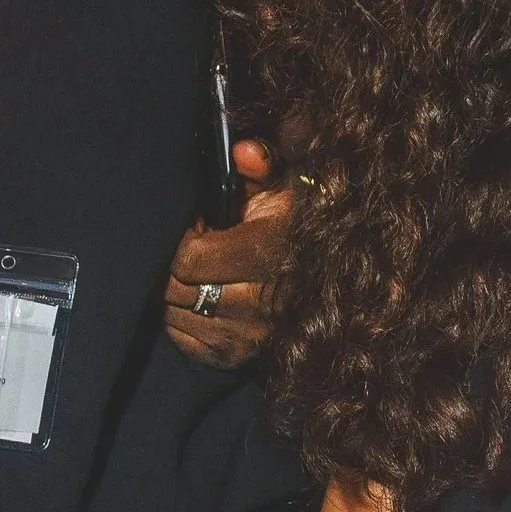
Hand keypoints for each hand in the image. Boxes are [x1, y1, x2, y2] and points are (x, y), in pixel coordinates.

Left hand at [164, 141, 289, 367]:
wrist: (333, 284)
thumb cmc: (295, 228)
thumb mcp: (285, 188)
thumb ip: (261, 165)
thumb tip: (242, 152)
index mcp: (266, 256)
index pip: (189, 261)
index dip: (184, 241)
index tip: (196, 230)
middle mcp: (258, 303)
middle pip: (178, 290)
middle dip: (177, 269)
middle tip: (194, 253)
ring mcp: (248, 337)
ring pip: (177, 317)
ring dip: (178, 296)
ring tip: (199, 277)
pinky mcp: (236, 359)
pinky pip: (186, 343)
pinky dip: (184, 323)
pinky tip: (202, 304)